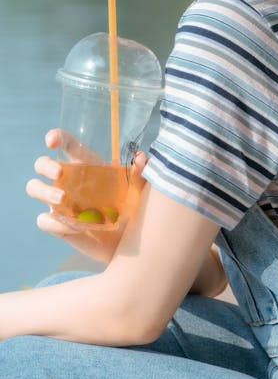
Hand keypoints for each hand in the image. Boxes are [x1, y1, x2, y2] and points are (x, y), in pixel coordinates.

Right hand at [26, 129, 147, 263]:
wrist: (130, 241)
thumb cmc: (133, 207)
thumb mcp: (138, 190)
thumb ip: (140, 173)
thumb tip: (142, 157)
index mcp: (86, 164)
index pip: (67, 144)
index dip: (56, 137)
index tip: (52, 141)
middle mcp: (68, 180)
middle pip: (42, 164)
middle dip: (45, 165)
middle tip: (60, 172)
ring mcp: (60, 202)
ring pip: (35, 188)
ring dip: (44, 191)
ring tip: (62, 198)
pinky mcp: (59, 224)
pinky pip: (44, 220)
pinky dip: (55, 223)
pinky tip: (77, 227)